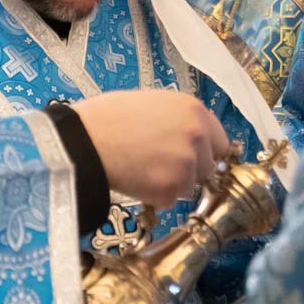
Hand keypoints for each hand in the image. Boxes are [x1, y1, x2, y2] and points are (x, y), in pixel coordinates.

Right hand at [73, 91, 229, 208]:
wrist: (84, 141)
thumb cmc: (107, 117)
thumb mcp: (151, 103)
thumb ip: (178, 119)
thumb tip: (191, 136)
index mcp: (193, 110)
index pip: (220, 142)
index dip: (204, 151)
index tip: (193, 158)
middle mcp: (197, 137)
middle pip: (208, 166)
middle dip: (189, 170)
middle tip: (160, 165)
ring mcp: (187, 165)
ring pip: (190, 185)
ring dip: (171, 184)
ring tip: (141, 170)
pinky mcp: (171, 190)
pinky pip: (169, 200)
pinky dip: (154, 197)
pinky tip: (135, 180)